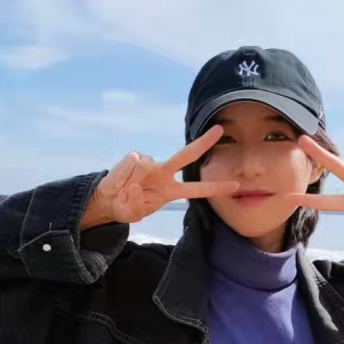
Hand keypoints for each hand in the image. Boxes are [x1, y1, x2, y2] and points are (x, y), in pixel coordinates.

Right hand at [82, 128, 240, 228]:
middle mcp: (164, 174)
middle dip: (203, 143)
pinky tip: (121, 180)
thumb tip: (136, 186)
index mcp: (170, 191)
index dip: (215, 188)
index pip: (197, 190)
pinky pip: (132, 162)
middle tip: (220, 129)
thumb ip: (136, 204)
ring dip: (133, 178)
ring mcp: (150, 163)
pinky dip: (124, 173)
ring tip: (125, 189)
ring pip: (146, 165)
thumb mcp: (132, 214)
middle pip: (186, 155)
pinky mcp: (134, 157)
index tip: (235, 185)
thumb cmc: (126, 207)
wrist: (108, 200)